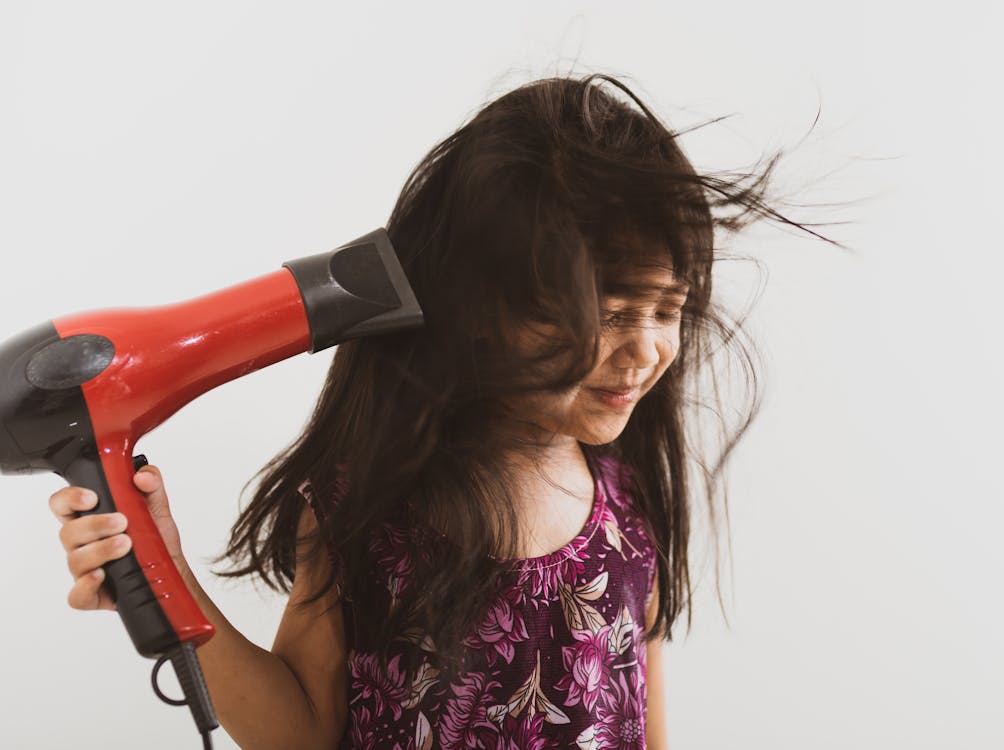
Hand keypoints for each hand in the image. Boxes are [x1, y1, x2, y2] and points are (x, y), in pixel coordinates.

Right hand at [48, 465, 187, 610]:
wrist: (169, 570)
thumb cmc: (155, 539)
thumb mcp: (157, 507)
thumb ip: (151, 485)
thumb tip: (142, 476)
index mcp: (89, 518)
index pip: (63, 504)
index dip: (69, 498)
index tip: (91, 497)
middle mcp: (82, 544)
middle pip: (68, 532)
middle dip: (95, 525)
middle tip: (122, 521)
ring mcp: (84, 570)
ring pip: (75, 560)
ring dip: (101, 550)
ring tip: (126, 544)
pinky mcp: (92, 594)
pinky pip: (77, 596)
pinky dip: (87, 586)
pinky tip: (102, 575)